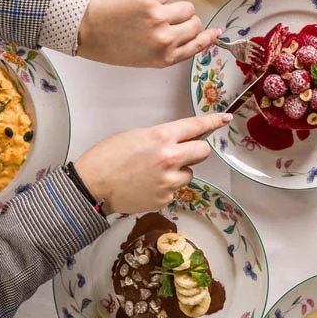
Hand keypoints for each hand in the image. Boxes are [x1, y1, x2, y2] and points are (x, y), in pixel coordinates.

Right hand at [74, 113, 230, 213]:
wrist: (92, 185)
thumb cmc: (108, 157)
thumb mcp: (137, 135)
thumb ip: (162, 137)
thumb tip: (179, 139)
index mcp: (162, 137)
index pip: (196, 127)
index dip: (213, 122)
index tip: (224, 119)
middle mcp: (170, 158)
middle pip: (203, 153)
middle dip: (196, 151)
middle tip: (182, 153)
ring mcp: (169, 181)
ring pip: (188, 173)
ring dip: (179, 171)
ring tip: (153, 172)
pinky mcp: (165, 198)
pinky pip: (174, 189)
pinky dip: (165, 187)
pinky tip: (147, 184)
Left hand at [77, 0, 219, 67]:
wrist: (86, 30)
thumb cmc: (110, 46)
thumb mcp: (143, 58)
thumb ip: (166, 49)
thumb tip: (186, 36)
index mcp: (164, 58)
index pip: (197, 46)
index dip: (207, 38)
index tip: (215, 32)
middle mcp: (165, 40)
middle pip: (194, 24)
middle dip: (186, 20)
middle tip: (171, 18)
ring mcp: (159, 19)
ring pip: (185, 7)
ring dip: (173, 6)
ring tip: (155, 9)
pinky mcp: (150, 1)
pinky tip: (139, 3)